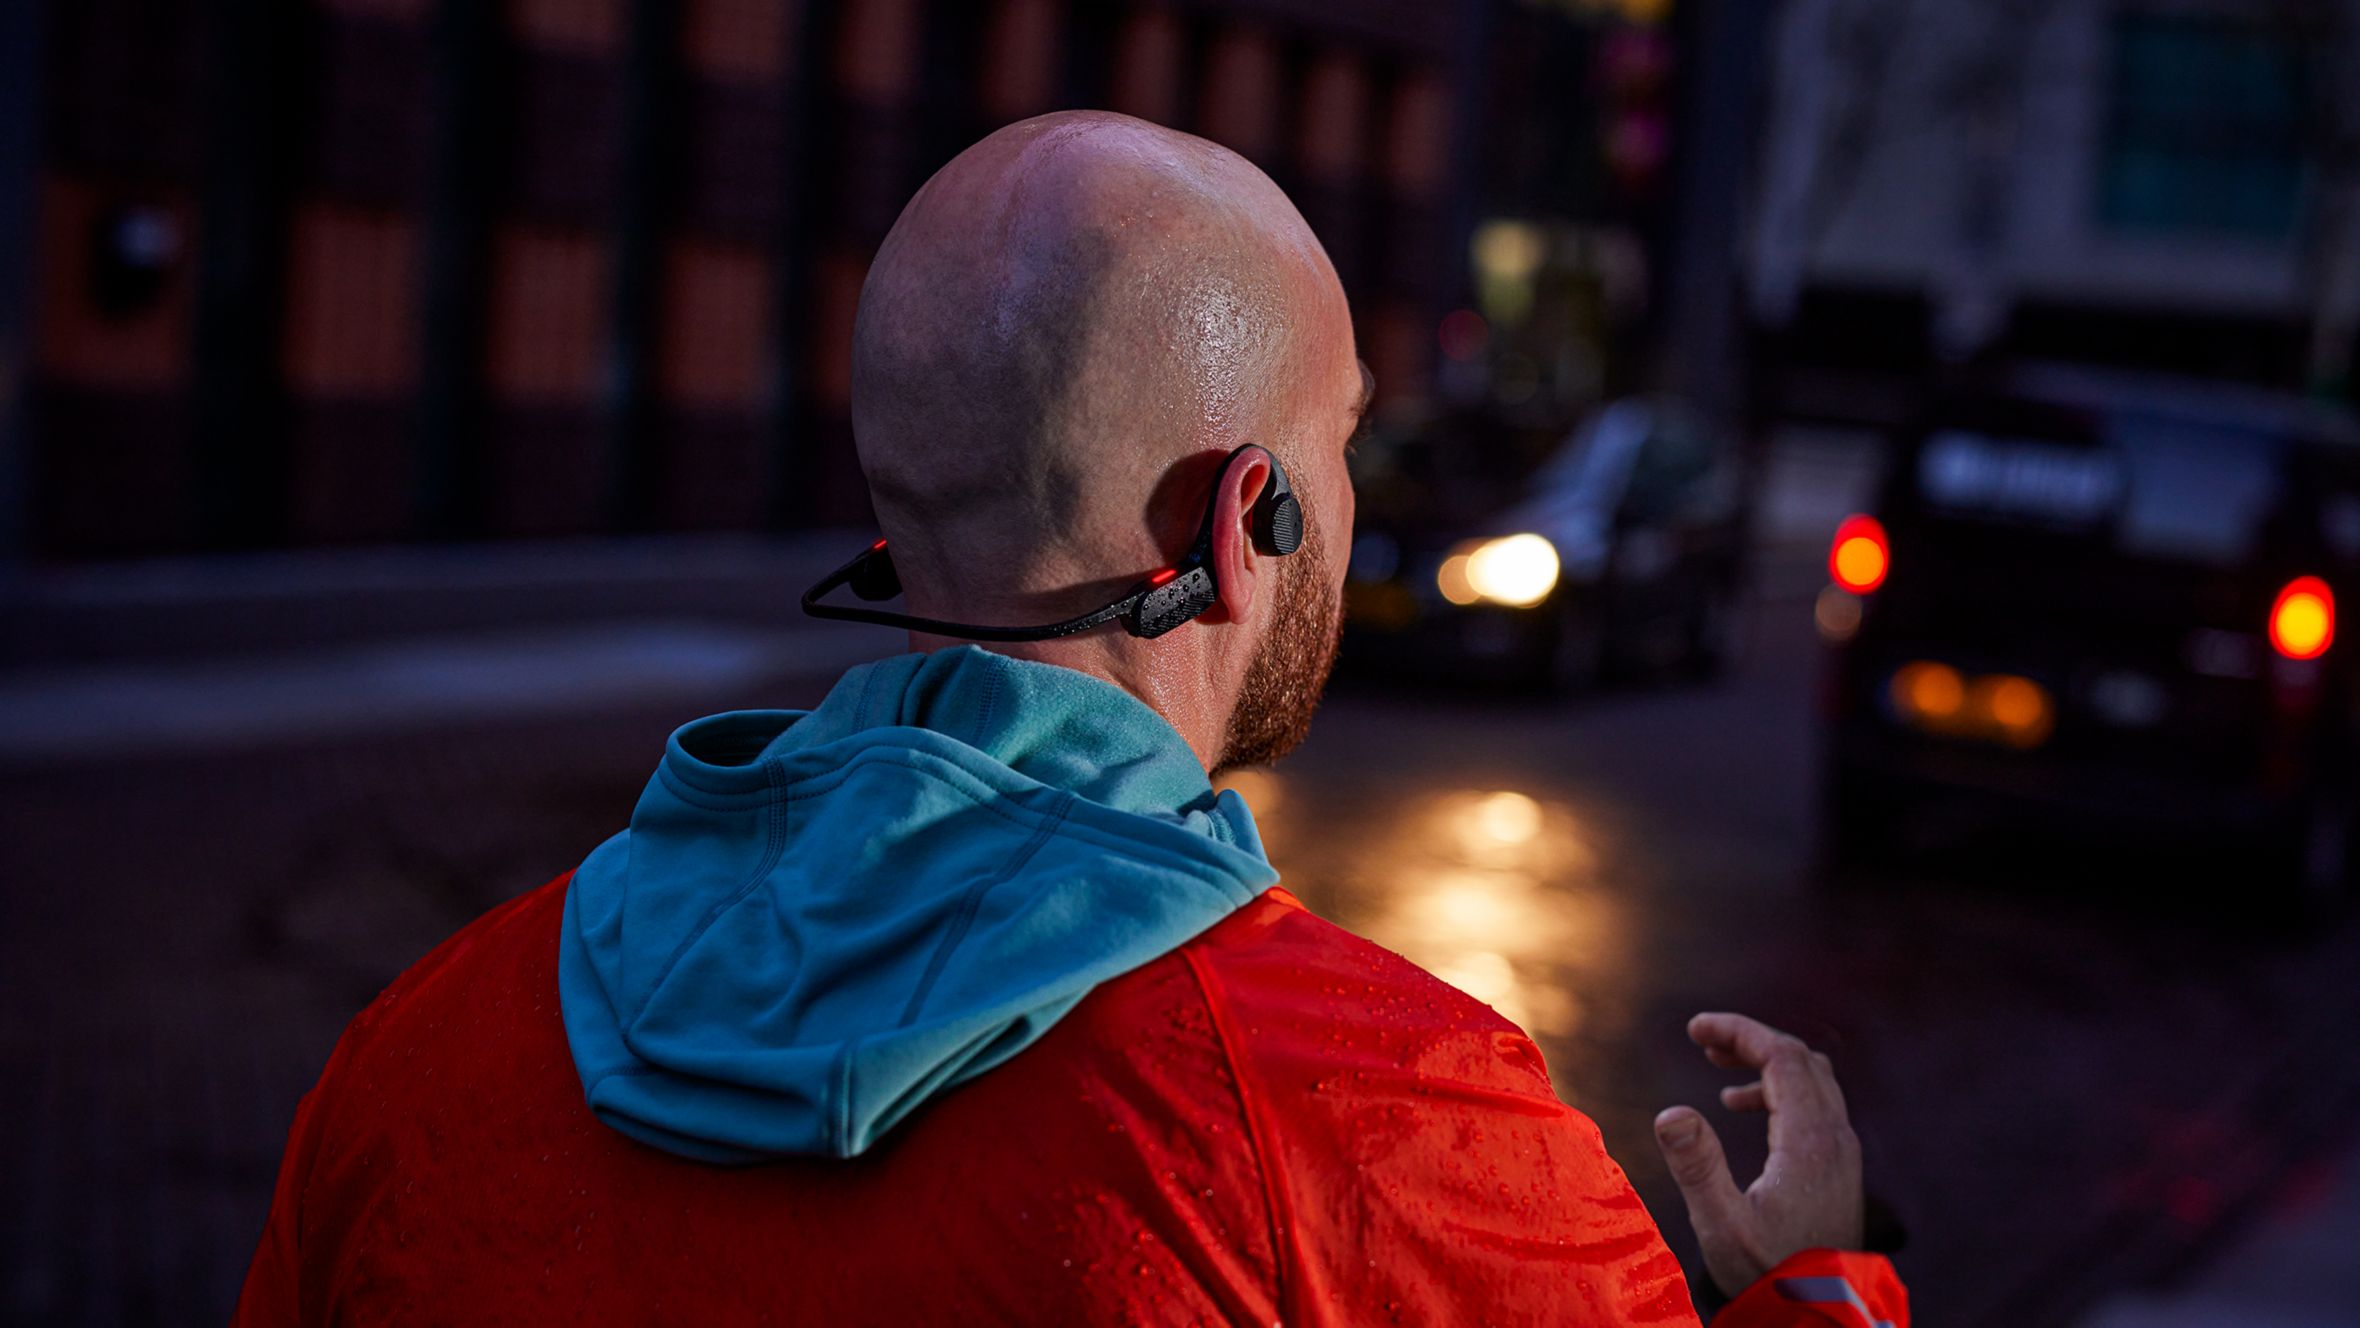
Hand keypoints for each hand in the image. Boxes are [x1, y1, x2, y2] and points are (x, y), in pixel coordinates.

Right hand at [1652, 1012, 1864, 1299]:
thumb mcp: (1723, 1225)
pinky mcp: (1838, 1166)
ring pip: (1811, 1079)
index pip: (1781, 1056)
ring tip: (1718, 1068)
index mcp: (1809, 1141)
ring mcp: (1842, 1151)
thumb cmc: (1769, 1272)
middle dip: (1750, 1039)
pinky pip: (1814, 1102)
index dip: (1738, 1031)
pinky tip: (1741, 1108)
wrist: (1818, 1308)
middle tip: (1702, 1041)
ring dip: (1765, 1063)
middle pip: (1799, 1059)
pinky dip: (1777, 1089)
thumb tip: (1671, 1112)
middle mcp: (1835, 1138)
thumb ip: (1698, 1167)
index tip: (1696, 1028)